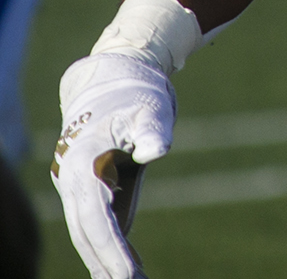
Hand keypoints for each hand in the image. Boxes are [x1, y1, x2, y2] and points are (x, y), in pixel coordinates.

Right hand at [52, 54, 174, 278]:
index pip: (95, 217)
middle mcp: (73, 180)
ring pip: (88, 232)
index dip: (110, 249)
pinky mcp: (92, 190)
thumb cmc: (135, 94)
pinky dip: (109, 248)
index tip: (127, 276)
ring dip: (106, 261)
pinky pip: (98, 225)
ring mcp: (80, 187)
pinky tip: (124, 270)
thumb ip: (152, 130)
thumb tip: (158, 148)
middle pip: (87, 232)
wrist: (114, 81)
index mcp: (84, 164)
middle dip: (107, 263)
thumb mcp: (149, 108)